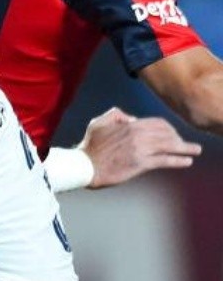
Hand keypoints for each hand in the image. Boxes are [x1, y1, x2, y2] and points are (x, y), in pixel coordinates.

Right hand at [80, 107, 201, 188]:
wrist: (86, 165)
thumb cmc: (90, 145)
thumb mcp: (99, 122)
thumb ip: (115, 114)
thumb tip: (131, 118)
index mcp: (129, 124)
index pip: (157, 123)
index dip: (168, 128)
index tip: (173, 135)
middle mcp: (137, 135)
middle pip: (166, 134)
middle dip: (178, 138)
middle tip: (185, 144)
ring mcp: (140, 149)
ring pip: (168, 146)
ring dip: (184, 148)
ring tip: (195, 150)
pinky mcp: (141, 164)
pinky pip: (164, 160)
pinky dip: (178, 160)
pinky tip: (186, 161)